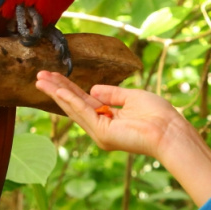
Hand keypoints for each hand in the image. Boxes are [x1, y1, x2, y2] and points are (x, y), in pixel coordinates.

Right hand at [35, 71, 210, 205]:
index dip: (69, 88)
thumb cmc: (158, 116)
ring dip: (57, 93)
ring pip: (74, 109)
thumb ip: (112, 94)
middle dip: (57, 89)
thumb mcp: (132, 97)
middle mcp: (101, 129)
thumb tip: (93, 89)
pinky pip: (83, 112)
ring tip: (41, 80)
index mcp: (109, 120)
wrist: (170, 131)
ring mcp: (101, 133)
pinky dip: (70, 100)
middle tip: (40, 76)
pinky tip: (58, 90)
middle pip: (74, 105)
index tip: (54, 76)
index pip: (84, 102)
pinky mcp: (103, 133)